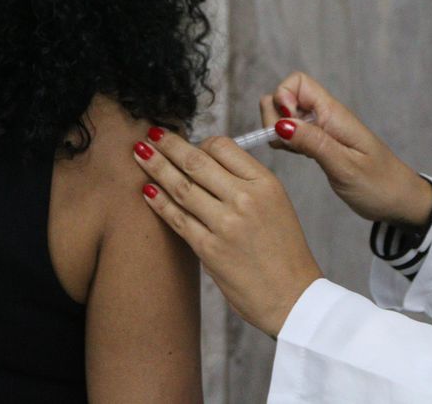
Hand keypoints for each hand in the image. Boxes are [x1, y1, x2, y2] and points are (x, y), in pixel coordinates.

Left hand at [133, 129, 322, 337]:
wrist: (293, 297)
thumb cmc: (285, 252)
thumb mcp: (277, 206)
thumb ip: (247, 184)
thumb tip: (209, 165)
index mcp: (266, 183)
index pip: (223, 148)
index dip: (200, 142)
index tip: (186, 144)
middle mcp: (245, 199)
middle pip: (197, 161)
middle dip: (169, 145)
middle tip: (150, 133)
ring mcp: (225, 224)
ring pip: (181, 187)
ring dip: (155, 167)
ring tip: (139, 153)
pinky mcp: (209, 249)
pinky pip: (176, 218)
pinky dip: (158, 202)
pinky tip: (146, 190)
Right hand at [260, 72, 431, 227]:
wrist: (400, 200)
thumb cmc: (379, 185)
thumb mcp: (345, 168)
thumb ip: (314, 144)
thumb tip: (282, 123)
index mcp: (334, 115)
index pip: (298, 82)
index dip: (283, 97)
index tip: (284, 126)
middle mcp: (327, 116)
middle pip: (286, 95)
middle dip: (274, 115)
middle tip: (286, 144)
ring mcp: (323, 128)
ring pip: (286, 114)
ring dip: (278, 129)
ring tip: (291, 152)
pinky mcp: (321, 143)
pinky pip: (294, 131)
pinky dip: (286, 140)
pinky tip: (294, 155)